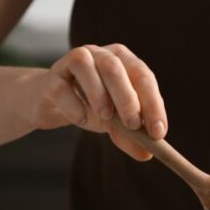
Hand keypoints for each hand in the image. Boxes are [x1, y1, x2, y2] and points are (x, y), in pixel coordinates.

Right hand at [33, 43, 166, 159]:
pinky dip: (73, 105)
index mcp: (122, 62)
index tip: (158, 133)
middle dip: (127, 97)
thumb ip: (131, 138)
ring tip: (105, 117)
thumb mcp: (115, 124)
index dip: (153, 104)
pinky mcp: (51, 78)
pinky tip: (80, 120)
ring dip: (98, 93)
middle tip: (133, 125)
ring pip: (85, 65)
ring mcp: (72, 62)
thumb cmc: (90, 108)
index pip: (142, 77)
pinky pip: (61, 87)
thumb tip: (147, 154)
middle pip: (114, 67)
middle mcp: (98, 55)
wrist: (52, 104)